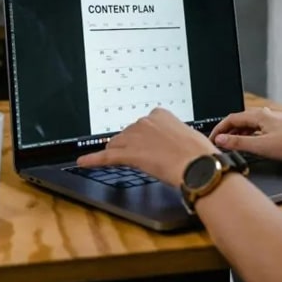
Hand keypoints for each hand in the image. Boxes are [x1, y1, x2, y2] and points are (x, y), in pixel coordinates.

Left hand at [77, 108, 216, 186]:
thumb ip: (175, 137)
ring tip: (125, 164)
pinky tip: (82, 162)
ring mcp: (135, 137)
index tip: (146, 145)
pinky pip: (106, 157)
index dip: (142, 138)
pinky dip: (92, 160)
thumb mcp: (189, 137)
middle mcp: (145, 121)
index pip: (141, 126)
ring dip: (117, 154)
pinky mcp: (129, 154)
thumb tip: (175, 144)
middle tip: (145, 160)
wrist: (198, 166)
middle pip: (126, 135)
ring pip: (116, 146)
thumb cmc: (199, 154)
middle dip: (130, 147)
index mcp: (160, 114)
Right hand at [209, 107, 281, 160]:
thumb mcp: (261, 146)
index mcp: (259, 115)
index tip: (212, 138)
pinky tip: (252, 144)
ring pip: (250, 125)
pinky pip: (259, 128)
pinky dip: (250, 135)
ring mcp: (274, 120)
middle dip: (228, 131)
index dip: (219, 128)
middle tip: (220, 143)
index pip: (231, 118)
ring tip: (232, 145)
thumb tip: (221, 139)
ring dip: (239, 133)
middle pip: (240, 120)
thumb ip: (239, 142)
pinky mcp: (280, 127)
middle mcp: (266, 114)